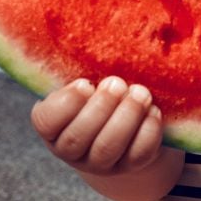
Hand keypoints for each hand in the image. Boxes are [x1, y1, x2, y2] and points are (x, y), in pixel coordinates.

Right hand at [31, 76, 163, 175]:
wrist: (121, 121)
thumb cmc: (96, 91)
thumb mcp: (83, 82)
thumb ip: (81, 67)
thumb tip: (97, 35)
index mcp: (52, 126)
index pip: (47, 121)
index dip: (66, 103)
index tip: (85, 83)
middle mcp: (71, 150)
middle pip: (78, 138)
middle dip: (101, 108)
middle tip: (117, 82)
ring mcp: (99, 163)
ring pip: (108, 149)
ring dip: (126, 118)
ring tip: (141, 93)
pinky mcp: (129, 166)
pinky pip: (137, 154)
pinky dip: (147, 131)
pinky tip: (153, 110)